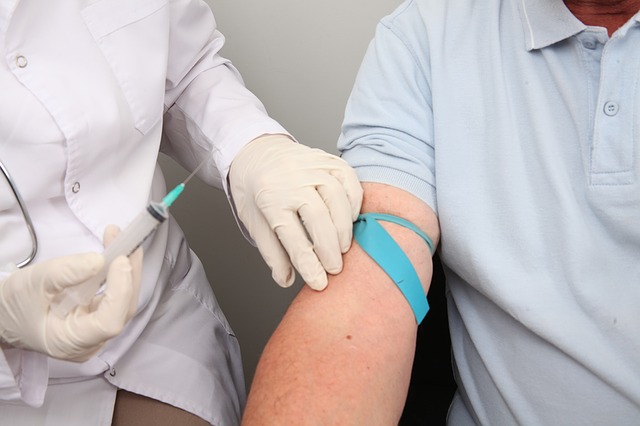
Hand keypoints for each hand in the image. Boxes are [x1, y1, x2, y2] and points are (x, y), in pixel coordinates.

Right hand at [0, 225, 141, 361]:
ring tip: (120, 240)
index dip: (120, 291)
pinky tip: (116, 253)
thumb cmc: (14, 303)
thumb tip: (99, 261)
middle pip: (122, 310)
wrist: (6, 314)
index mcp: (69, 342)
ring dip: (126, 269)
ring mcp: (97, 333)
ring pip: (123, 302)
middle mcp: (90, 343)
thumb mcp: (34, 282)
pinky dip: (118, 274)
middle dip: (127, 273)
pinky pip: (116, 297)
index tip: (120, 260)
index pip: (108, 322)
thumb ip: (66, 273)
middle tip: (127, 240)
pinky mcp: (98, 319)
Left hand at [229, 134, 362, 289]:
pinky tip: (350, 218)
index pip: (292, 237)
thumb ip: (273, 253)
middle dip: (330, 249)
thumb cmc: (254, 190)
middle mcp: (290, 179)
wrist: (254, 152)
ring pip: (336, 198)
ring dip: (344, 227)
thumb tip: (287, 280)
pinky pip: (348, 179)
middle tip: (335, 268)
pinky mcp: (326, 158)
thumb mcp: (254, 223)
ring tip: (343, 247)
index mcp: (269, 199)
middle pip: (318, 217)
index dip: (308, 263)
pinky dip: (354, 201)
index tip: (319, 282)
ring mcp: (310, 166)